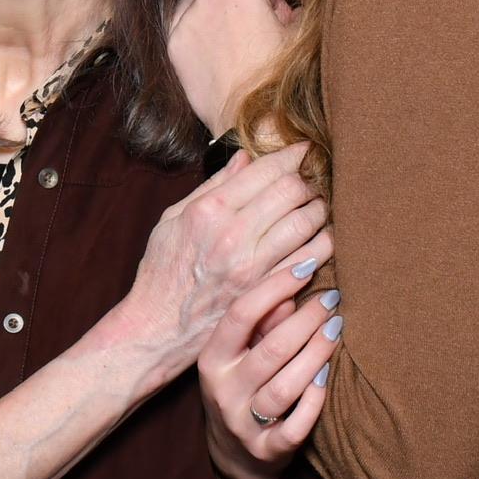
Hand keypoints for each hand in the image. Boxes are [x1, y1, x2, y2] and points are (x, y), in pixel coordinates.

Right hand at [127, 143, 328, 369]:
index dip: (291, 156)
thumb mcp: (173, 219)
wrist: (157, 327)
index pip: (265, 171)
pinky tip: (321, 238)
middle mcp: (232, 235)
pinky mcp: (265, 292)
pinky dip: (320, 245)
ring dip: (318, 210)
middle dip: (308, 180)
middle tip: (312, 179)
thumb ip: (212, 186)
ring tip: (317, 206)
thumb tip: (244, 158)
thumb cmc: (162, 271)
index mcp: (208, 210)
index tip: (303, 150)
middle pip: (291, 191)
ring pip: (305, 223)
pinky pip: (307, 260)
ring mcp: (251, 265)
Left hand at [169, 0, 295, 135]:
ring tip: (231, 48)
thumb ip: (294, 7)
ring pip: (200, 7)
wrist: (254, 120)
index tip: (275, 25)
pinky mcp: (174, 45)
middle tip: (254, 40)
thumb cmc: (280, 77)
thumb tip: (290, 5)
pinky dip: (195, 34)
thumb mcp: (299, 33)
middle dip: (241, 11)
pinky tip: (212, 54)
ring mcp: (188, 20)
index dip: (269, 5)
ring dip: (215, 18)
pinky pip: (183, 28)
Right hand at [197, 258, 340, 478]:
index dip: (275, 286)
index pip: (241, 314)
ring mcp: (243, 423)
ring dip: (316, 355)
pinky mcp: (266, 450)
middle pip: (271, 349)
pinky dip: (314, 401)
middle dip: (307, 320)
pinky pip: (295, 427)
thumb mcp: (240, 353)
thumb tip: (294, 282)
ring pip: (285, 387)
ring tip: (337, 330)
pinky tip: (327, 377)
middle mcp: (222, 390)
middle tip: (333, 299)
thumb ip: (264, 321)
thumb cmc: (241, 387)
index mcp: (212, 358)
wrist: (234, 455)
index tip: (307, 265)